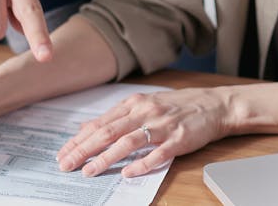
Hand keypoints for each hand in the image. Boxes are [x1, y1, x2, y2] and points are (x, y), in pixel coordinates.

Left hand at [56, 87, 231, 177]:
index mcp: (134, 104)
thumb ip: (115, 117)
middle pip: (108, 132)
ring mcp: (161, 125)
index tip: (62, 153)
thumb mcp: (143, 105)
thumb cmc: (177, 106)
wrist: (214, 104)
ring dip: (106, 158)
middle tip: (66, 164)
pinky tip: (128, 173)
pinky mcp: (178, 139)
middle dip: (84, 150)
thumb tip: (86, 127)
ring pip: (128, 142)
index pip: (99, 124)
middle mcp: (145, 112)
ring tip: (89, 171)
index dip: (79, 140)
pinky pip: (158, 153)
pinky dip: (141, 164)